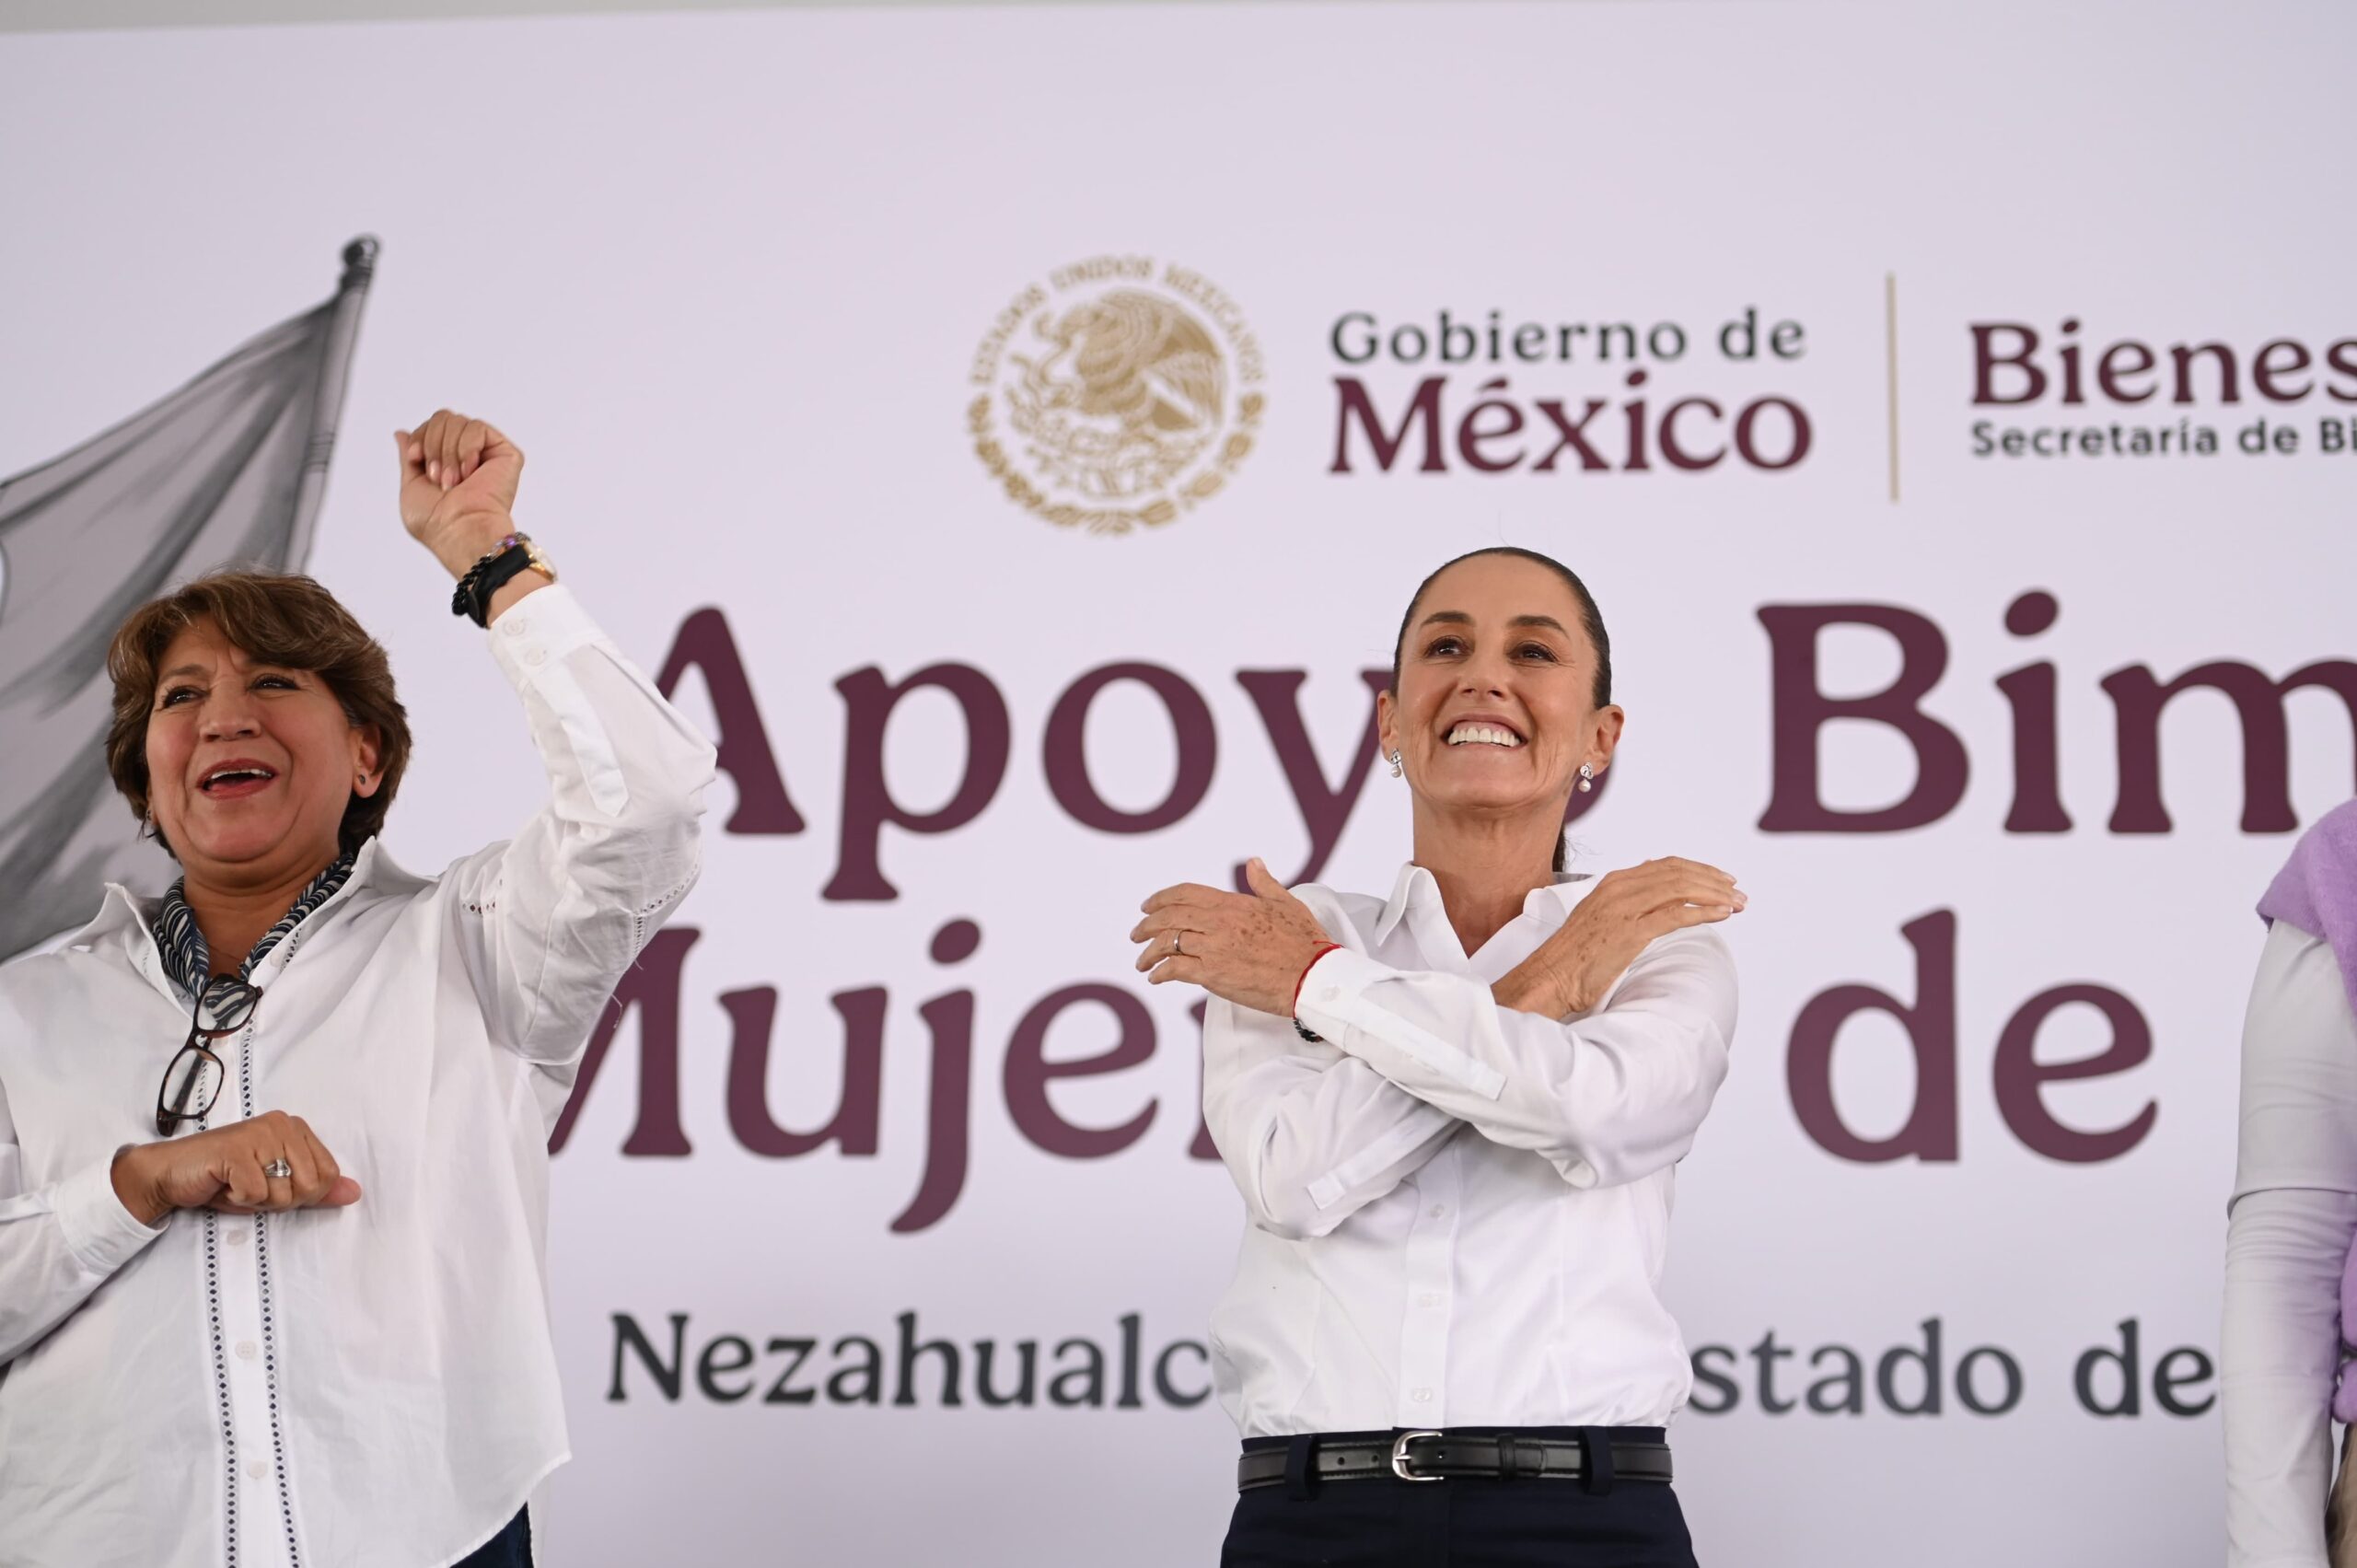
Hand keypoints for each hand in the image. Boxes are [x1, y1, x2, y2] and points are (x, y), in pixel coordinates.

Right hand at [110, 1111, 362, 1225]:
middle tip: (251, 1186)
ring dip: (258, 1200)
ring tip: (236, 1184)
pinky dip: (238, 1199)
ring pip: (285, 1191)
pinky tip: (223, 1184)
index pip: (328, 1175)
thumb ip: (316, 1188)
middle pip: (310, 1185)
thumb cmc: (226, 1180)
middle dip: (280, 1199)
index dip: (301, 1194)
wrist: (171, 1175)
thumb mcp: (277, 1186)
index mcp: (297, 1128)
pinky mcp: (236, 1149)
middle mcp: (282, 1124)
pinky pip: (256, 1193)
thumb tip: (354, 1193)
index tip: (272, 1185)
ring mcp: (259, 1134)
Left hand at [394, 409, 524, 575]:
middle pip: (443, 418)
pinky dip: (466, 449)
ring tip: (454, 480)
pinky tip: (470, 471)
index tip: (415, 459)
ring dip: (448, 452)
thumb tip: (401, 433)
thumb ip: (409, 457)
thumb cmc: (436, 521)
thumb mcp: (411, 485)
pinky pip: (477, 428)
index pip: (431, 426)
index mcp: (447, 461)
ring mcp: (487, 453)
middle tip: (438, 477)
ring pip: (458, 421)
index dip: (419, 437)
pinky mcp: (505, 453)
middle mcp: (468, 455)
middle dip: (433, 445)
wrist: (460, 529)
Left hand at [1130, 858, 1334, 1016]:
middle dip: (1147, 925)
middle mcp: (1220, 923)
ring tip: (1142, 961)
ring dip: (1150, 952)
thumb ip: (1265, 883)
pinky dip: (1161, 973)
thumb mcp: (1287, 903)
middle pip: (1170, 917)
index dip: (1162, 898)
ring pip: (1169, 943)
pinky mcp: (1214, 975)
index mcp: (1234, 904)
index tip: (1148, 906)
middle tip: (1137, 933)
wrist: (1313, 977)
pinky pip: (1176, 970)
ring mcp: (1215, 949)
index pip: (1186, 893)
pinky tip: (1156, 978)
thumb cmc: (1306, 943)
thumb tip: (1254, 863)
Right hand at [1495, 857, 1743, 1017]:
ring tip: (1737, 903)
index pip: (1665, 866)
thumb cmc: (1573, 959)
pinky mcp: (1630, 931)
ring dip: (1715, 894)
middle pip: (1678, 873)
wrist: (1550, 978)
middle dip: (1713, 880)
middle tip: (1738, 891)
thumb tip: (1652, 903)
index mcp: (1611, 883)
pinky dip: (1703, 912)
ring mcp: (1624, 908)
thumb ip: (1624, 906)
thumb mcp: (1599, 920)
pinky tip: (1721, 915)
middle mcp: (1618, 888)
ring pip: (1681, 889)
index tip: (1720, 879)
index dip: (1697, 870)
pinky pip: (1676, 914)